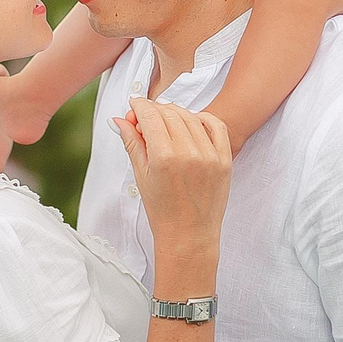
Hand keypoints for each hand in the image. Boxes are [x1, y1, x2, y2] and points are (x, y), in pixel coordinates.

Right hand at [112, 96, 230, 255]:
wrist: (188, 235)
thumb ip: (132, 143)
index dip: (139, 106)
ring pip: (190, 116)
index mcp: (163, 157)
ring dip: (175, 113)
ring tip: (165, 123)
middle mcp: (188, 153)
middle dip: (154, 110)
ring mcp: (209, 156)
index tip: (134, 106)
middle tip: (145, 118)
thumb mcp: (141, 175)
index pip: (150, 115)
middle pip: (169, 112)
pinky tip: (191, 122)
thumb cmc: (161, 210)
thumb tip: (118, 119)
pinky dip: (202, 118)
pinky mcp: (225, 160)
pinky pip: (216, 126)